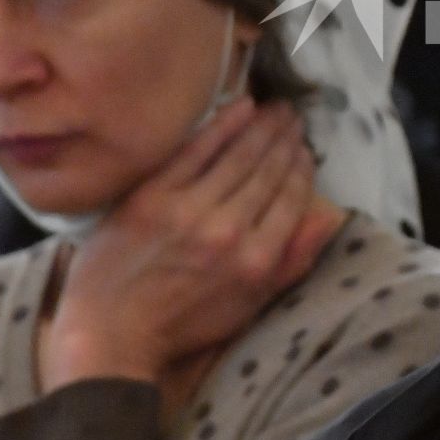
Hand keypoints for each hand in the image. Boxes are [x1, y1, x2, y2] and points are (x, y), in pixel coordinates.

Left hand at [41, 98, 341, 391]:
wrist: (111, 331)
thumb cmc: (184, 324)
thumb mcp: (250, 305)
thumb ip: (292, 261)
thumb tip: (328, 218)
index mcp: (257, 260)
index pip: (291, 200)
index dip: (302, 170)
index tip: (306, 150)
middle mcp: (229, 230)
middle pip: (267, 172)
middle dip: (286, 140)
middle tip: (295, 116)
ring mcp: (189, 210)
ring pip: (238, 156)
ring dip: (262, 127)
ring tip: (276, 109)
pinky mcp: (154, 196)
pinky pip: (196, 151)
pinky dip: (222, 126)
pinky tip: (241, 108)